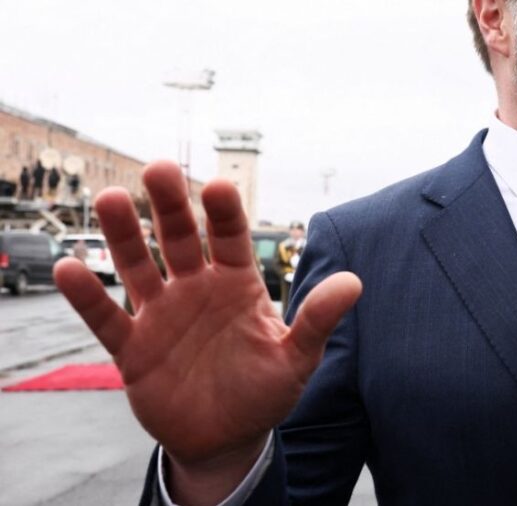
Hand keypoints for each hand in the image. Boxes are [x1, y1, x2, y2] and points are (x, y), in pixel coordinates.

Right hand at [55, 161, 361, 504]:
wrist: (226, 438)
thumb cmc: (265, 392)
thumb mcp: (296, 359)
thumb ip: (317, 320)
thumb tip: (354, 283)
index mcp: (238, 285)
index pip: (231, 238)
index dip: (224, 214)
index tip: (220, 186)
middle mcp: (196, 289)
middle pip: (179, 239)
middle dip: (170, 206)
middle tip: (159, 169)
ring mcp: (162, 315)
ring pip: (138, 266)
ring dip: (124, 235)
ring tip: (111, 199)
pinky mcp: (132, 348)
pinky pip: (106, 318)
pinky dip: (87, 296)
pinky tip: (70, 267)